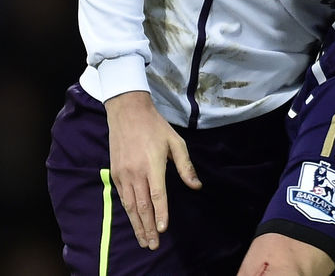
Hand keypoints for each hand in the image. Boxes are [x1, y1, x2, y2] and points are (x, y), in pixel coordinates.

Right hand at [105, 91, 201, 249]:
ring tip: (143, 240)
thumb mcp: (176, 142)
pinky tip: (134, 222)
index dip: (161, 213)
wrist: (127, 113)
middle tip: (153, 245)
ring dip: (137, 224)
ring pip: (130, 206)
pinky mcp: (115, 174)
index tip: (163, 229)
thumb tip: (196, 185)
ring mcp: (123, 174)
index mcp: (152, 164)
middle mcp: (136, 172)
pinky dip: (128, 212)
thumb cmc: (156, 127)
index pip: (157, 195)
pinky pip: (122, 198)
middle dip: (148, 227)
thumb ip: (185, 166)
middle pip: (142, 206)